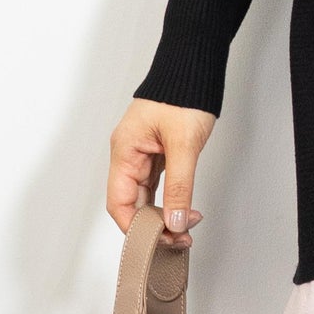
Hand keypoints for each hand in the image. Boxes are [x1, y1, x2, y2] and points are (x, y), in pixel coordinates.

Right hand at [107, 98, 214, 245]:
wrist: (193, 71)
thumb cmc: (182, 96)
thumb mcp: (184, 145)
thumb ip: (180, 186)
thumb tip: (176, 221)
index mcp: (125, 151)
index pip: (120, 203)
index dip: (136, 227)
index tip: (158, 242)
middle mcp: (129, 155)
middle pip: (132, 204)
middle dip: (155, 225)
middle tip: (181, 238)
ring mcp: (142, 155)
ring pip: (146, 197)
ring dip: (163, 216)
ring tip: (185, 230)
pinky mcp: (157, 153)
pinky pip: (157, 186)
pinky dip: (169, 201)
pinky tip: (181, 211)